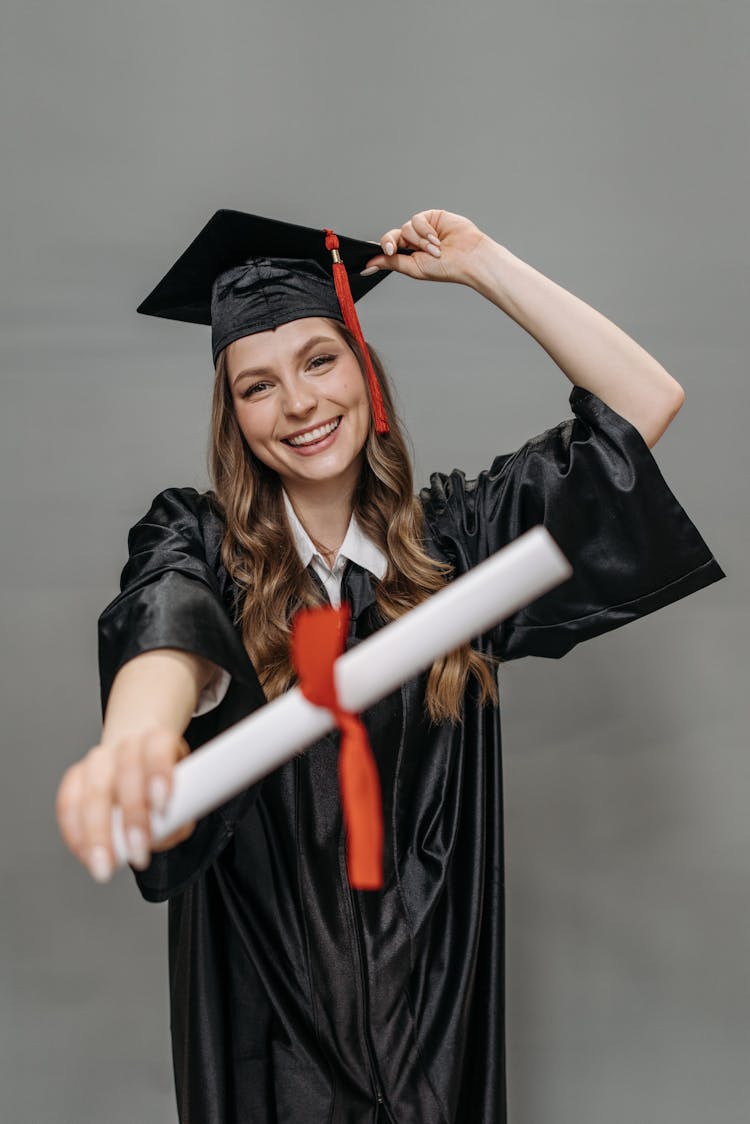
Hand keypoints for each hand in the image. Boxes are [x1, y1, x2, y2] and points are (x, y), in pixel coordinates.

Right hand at [55, 726, 196, 882]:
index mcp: (156, 740)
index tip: (162, 805)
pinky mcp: (76, 778)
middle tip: (139, 853)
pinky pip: (68, 803)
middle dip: (131, 816)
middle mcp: (126, 745)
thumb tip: (167, 832)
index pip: (157, 747)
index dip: (159, 774)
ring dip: (98, 832)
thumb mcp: (185, 787)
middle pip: (124, 771)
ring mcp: (98, 760)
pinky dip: (75, 832)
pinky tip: (84, 854)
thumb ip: (181, 810)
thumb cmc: (164, 778)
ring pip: (93, 790)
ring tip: (106, 865)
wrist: (141, 754)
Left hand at [362, 209, 489, 284]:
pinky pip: (417, 219)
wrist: (469, 257)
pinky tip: (436, 238)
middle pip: (392, 236)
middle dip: (393, 243)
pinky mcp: (431, 216)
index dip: (381, 250)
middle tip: (394, 250)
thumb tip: (369, 265)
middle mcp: (414, 241)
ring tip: (435, 250)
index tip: (374, 256)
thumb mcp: (414, 268)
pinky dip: (424, 230)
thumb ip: (391, 262)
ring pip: (406, 228)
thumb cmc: (446, 267)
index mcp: (408, 255)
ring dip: (419, 241)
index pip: (388, 249)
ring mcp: (422, 228)